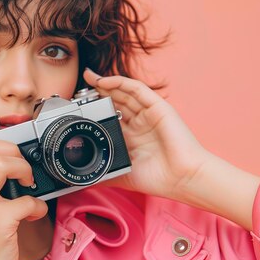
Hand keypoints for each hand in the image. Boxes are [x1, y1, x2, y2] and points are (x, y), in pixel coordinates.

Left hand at [83, 68, 213, 199]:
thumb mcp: (122, 175)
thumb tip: (81, 181)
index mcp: (132, 136)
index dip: (94, 110)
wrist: (182, 179)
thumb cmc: (158, 179)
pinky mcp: (158, 106)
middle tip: (79, 90)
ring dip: (105, 84)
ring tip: (88, 78)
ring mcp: (148, 113)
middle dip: (96, 94)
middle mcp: (139, 122)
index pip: (110, 117)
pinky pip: (136, 88)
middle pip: (115, 102)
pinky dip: (119, 82)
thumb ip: (104, 173)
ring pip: (123, 92)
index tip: (77, 108)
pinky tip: (104, 81)